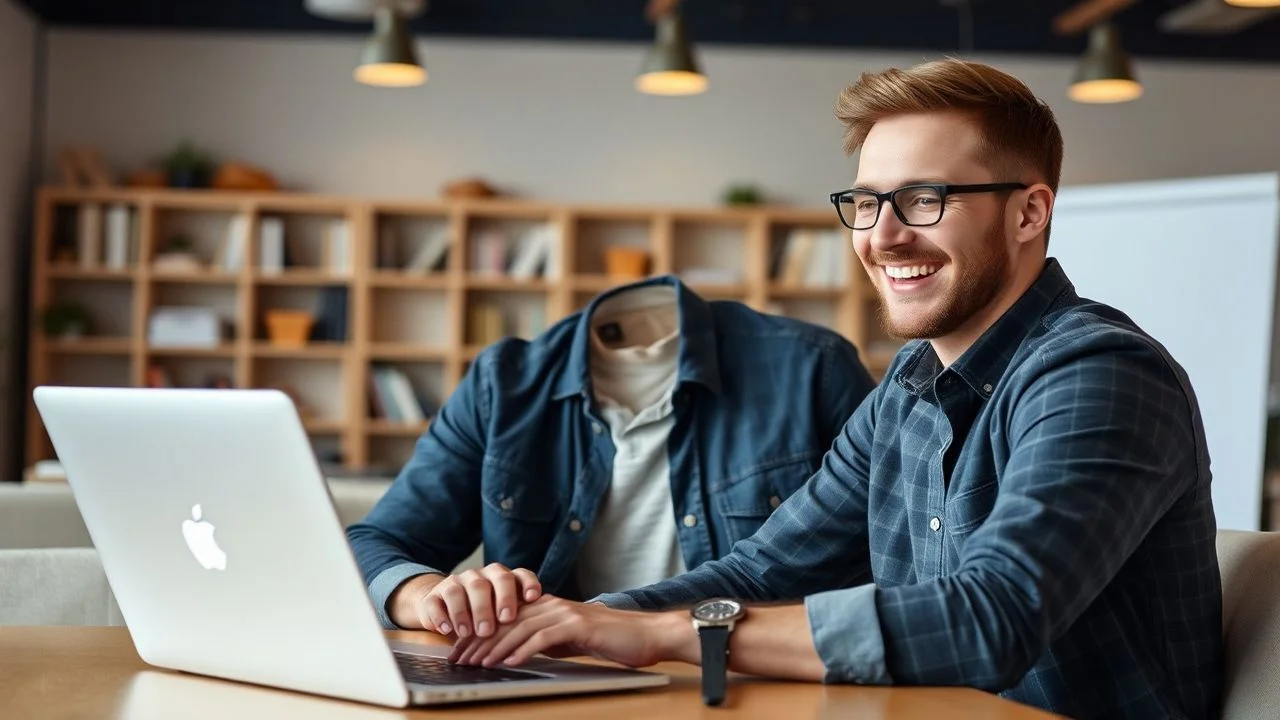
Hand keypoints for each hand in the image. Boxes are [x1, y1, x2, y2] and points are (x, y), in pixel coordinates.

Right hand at [391, 563, 541, 637]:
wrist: (443, 608)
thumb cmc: (484, 614)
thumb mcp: (503, 615)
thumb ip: (519, 618)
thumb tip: (541, 633)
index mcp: (501, 578)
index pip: (518, 574)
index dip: (527, 584)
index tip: (533, 598)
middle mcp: (479, 576)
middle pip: (487, 582)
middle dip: (493, 602)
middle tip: (498, 624)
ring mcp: (456, 583)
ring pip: (459, 590)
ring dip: (465, 612)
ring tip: (470, 633)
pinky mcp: (434, 595)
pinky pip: (436, 601)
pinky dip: (442, 615)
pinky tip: (447, 630)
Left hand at [447, 595, 688, 668]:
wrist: (648, 635)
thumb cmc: (613, 640)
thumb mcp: (572, 640)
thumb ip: (547, 641)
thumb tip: (520, 652)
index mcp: (549, 606)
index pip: (506, 618)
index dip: (480, 633)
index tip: (460, 649)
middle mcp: (552, 604)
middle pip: (506, 621)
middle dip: (478, 640)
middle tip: (458, 658)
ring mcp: (565, 613)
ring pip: (519, 628)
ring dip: (495, 647)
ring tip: (476, 663)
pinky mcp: (577, 625)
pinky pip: (543, 638)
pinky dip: (523, 650)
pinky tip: (508, 662)